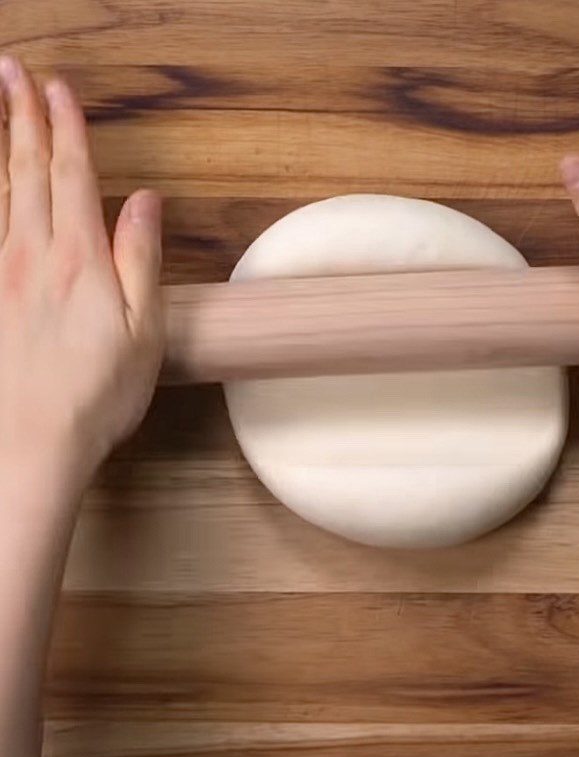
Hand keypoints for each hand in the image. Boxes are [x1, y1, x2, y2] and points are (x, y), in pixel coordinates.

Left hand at [0, 57, 162, 475]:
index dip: (68, 129)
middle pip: (26, 173)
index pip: (73, 177)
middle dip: (22, 118)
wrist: (31, 442)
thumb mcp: (143, 330)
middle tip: (13, 71)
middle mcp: (33, 256)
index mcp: (80, 260)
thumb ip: (140, 259)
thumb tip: (145, 203)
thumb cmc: (98, 392)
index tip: (59, 88)